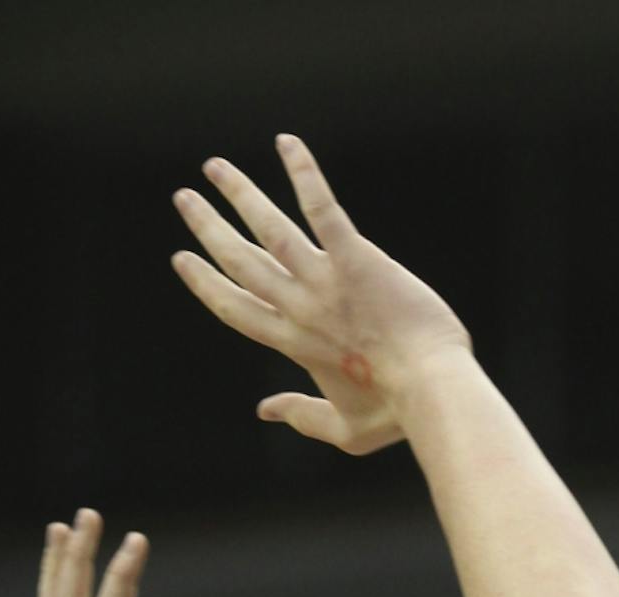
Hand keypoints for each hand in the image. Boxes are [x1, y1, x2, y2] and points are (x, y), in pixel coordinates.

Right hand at [170, 135, 470, 455]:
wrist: (434, 392)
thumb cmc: (399, 415)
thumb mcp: (347, 431)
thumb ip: (304, 418)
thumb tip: (265, 411)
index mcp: (294, 344)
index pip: (236, 309)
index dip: (207, 284)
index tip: (184, 260)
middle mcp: (300, 309)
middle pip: (240, 263)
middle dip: (209, 229)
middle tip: (185, 199)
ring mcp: (324, 282)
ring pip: (268, 229)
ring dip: (239, 194)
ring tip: (215, 167)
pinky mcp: (356, 260)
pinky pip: (322, 208)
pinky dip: (303, 174)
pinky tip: (287, 143)